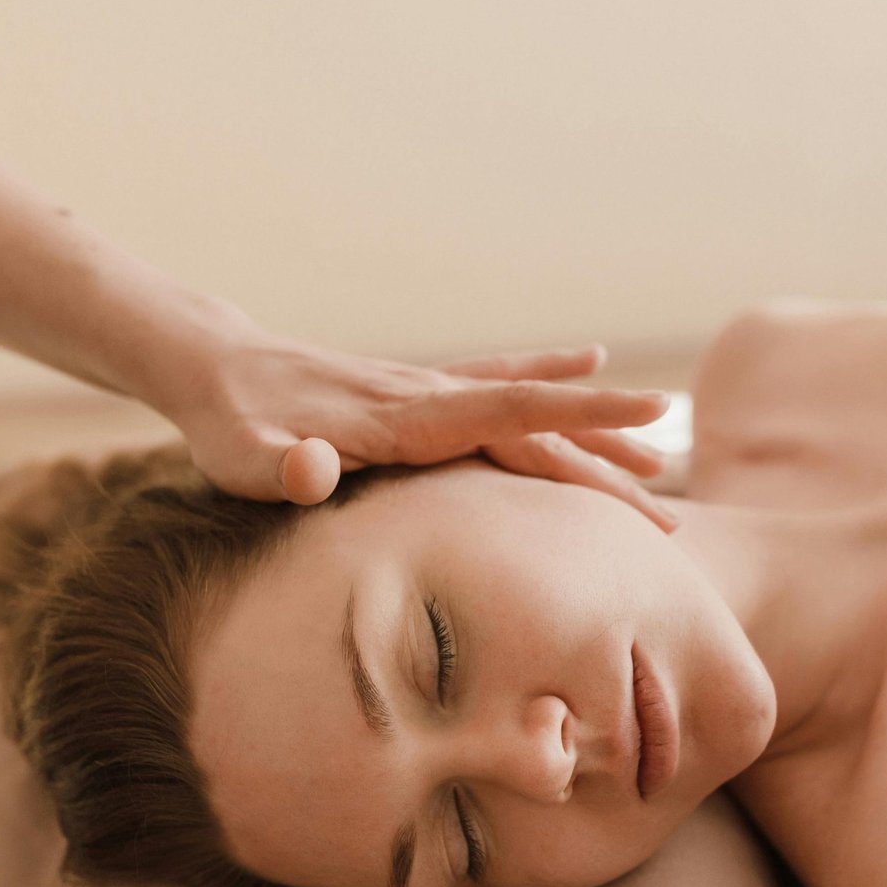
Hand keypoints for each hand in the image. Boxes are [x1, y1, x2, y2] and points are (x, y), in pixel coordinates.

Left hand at [162, 316, 677, 529]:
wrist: (216, 367)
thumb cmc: (232, 426)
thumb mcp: (245, 458)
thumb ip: (282, 467)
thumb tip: (314, 467)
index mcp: (409, 419)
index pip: (515, 415)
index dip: (586, 420)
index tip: (655, 418)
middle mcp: (432, 397)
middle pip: (539, 431)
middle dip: (608, 472)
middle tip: (670, 524)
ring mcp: (428, 389)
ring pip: (529, 410)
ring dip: (593, 436)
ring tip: (659, 463)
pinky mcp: (417, 391)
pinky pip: (497, 384)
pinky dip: (546, 376)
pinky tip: (585, 362)